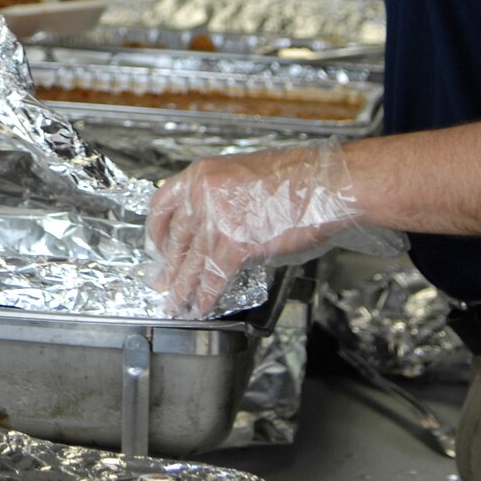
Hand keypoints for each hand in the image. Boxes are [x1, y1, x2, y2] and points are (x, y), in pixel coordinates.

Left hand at [145, 143, 401, 317]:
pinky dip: (207, 296)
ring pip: (192, 263)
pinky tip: (202, 306)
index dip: (157, 230)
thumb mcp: (245, 176)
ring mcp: (217, 221)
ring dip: (182, 288)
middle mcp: (203, 196)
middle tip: (160, 282)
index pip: (163, 203)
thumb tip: (216, 231)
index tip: (155, 246)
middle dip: (168, 266)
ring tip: (175, 303)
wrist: (324, 184)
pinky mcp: (237, 246)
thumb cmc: (297, 178)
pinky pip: (215, 277)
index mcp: (202, 174)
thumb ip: (223, 201)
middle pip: (177, 239)